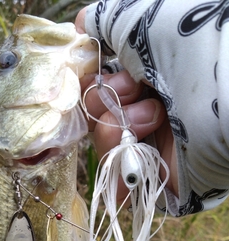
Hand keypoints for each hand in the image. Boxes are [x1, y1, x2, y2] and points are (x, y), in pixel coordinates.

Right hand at [76, 9, 177, 201]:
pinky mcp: (151, 174)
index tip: (91, 67)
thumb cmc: (197, 57)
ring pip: (102, 139)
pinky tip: (136, 152)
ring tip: (154, 116)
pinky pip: (113, 176)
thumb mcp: (149, 22)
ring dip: (116, 126)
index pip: (101, 77)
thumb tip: (83, 23)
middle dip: (105, 97)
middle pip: (96, 109)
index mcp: (150, 70)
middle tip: (133, 89)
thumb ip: (110, 22)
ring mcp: (151, 140)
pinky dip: (116, 165)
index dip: (91, 74)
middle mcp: (149, 103)